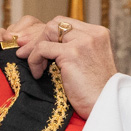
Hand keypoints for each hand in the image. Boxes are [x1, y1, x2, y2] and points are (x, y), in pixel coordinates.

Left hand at [0, 15, 117, 118]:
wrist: (106, 107)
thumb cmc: (95, 92)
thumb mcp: (88, 64)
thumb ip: (73, 50)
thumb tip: (43, 44)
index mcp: (98, 34)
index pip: (66, 23)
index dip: (46, 34)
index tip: (33, 47)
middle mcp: (92, 34)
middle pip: (55, 23)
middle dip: (37, 38)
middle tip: (24, 53)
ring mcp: (83, 42)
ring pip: (47, 32)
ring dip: (34, 49)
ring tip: (35, 67)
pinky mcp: (72, 53)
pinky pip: (42, 48)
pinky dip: (35, 60)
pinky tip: (39, 75)